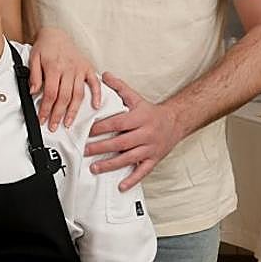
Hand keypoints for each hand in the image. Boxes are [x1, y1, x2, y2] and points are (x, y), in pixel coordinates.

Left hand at [30, 26, 101, 129]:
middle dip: (58, 115)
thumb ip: (34, 76)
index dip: (46, 109)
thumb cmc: (45, 47)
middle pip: (64, 97)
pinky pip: (95, 83)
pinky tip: (95, 106)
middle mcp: (69, 69)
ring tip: (68, 123)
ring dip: (73, 111)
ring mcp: (80, 69)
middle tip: (54, 126)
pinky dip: (97, 95)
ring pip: (78, 94)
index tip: (42, 119)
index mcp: (54, 67)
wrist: (56, 34)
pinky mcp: (88, 68)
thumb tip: (33, 92)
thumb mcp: (33, 59)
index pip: (50, 94)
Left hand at [86, 72, 183, 190]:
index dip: (102, 128)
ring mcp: (150, 148)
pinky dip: (132, 180)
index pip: (118, 123)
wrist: (175, 122)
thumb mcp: (135, 97)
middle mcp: (146, 134)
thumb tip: (103, 75)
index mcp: (140, 118)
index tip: (87, 131)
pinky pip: (143, 171)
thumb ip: (119, 87)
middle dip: (101, 147)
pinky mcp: (154, 159)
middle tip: (85, 151)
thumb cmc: (150, 111)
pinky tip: (121, 187)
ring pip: (129, 158)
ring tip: (94, 168)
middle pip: (121, 142)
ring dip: (111, 164)